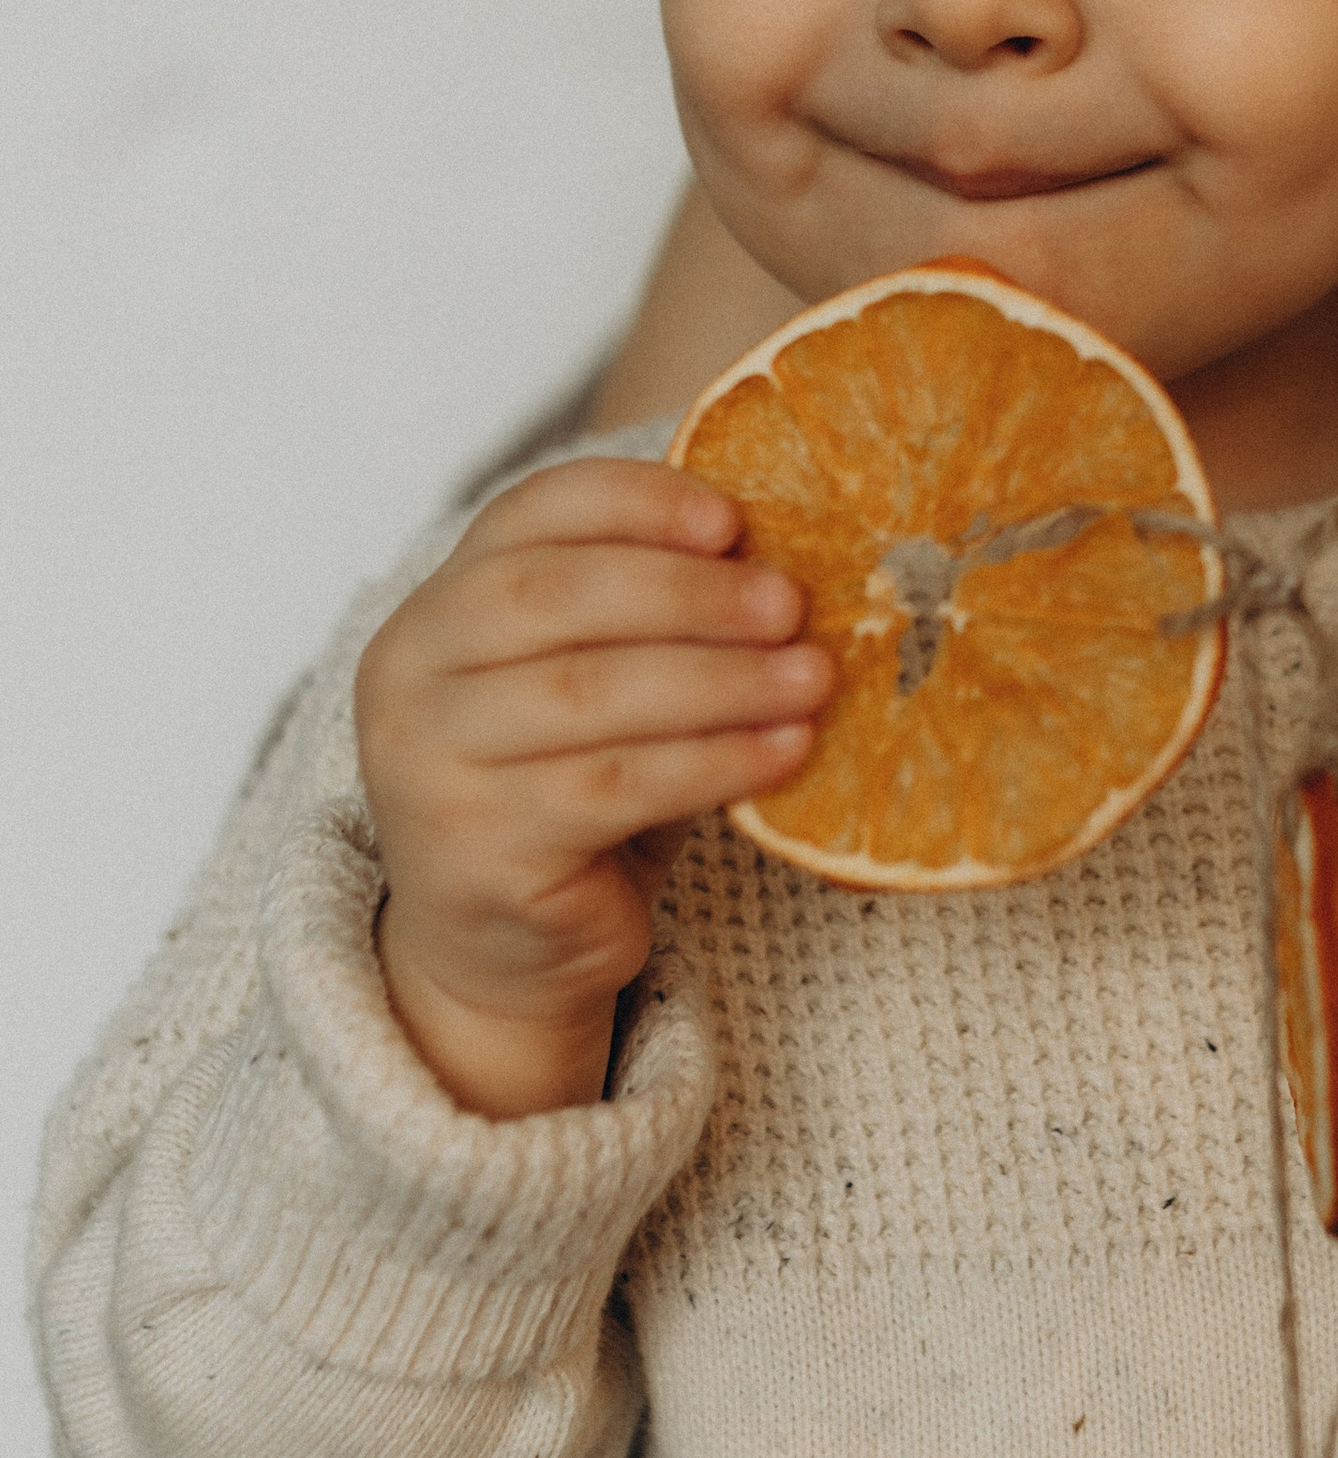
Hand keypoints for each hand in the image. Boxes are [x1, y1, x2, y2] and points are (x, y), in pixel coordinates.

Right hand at [355, 459, 832, 1118]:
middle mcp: (407, 674)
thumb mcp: (597, 690)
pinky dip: (712, 762)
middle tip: (790, 604)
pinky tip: (784, 751)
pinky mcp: (474, 850)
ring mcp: (427, 765)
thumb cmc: (569, 796)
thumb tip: (780, 561)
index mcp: (436, 608)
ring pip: (591, 693)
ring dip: (721, 680)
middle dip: (688, 593)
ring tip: (812, 677)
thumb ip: (652, 625)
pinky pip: (614, 787)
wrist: (505, 954)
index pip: (528, 516)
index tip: (735, 517)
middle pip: (554, 596)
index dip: (635, 503)